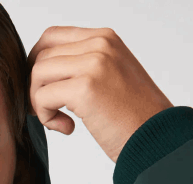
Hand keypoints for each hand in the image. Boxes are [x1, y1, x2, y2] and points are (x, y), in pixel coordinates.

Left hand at [26, 26, 173, 163]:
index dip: (38, 64)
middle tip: (47, 110)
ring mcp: (94, 63)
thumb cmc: (134, 117)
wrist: (156, 137)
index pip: (52, 37)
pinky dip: (46, 117)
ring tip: (59, 120)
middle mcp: (100, 44)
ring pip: (38, 74)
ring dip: (39, 102)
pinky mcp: (86, 88)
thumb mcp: (111, 78)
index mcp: (105, 39)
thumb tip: (45, 74)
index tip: (43, 89)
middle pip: (41, 55)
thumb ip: (84, 67)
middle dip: (35, 86)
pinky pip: (42, 97)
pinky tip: (67, 128)